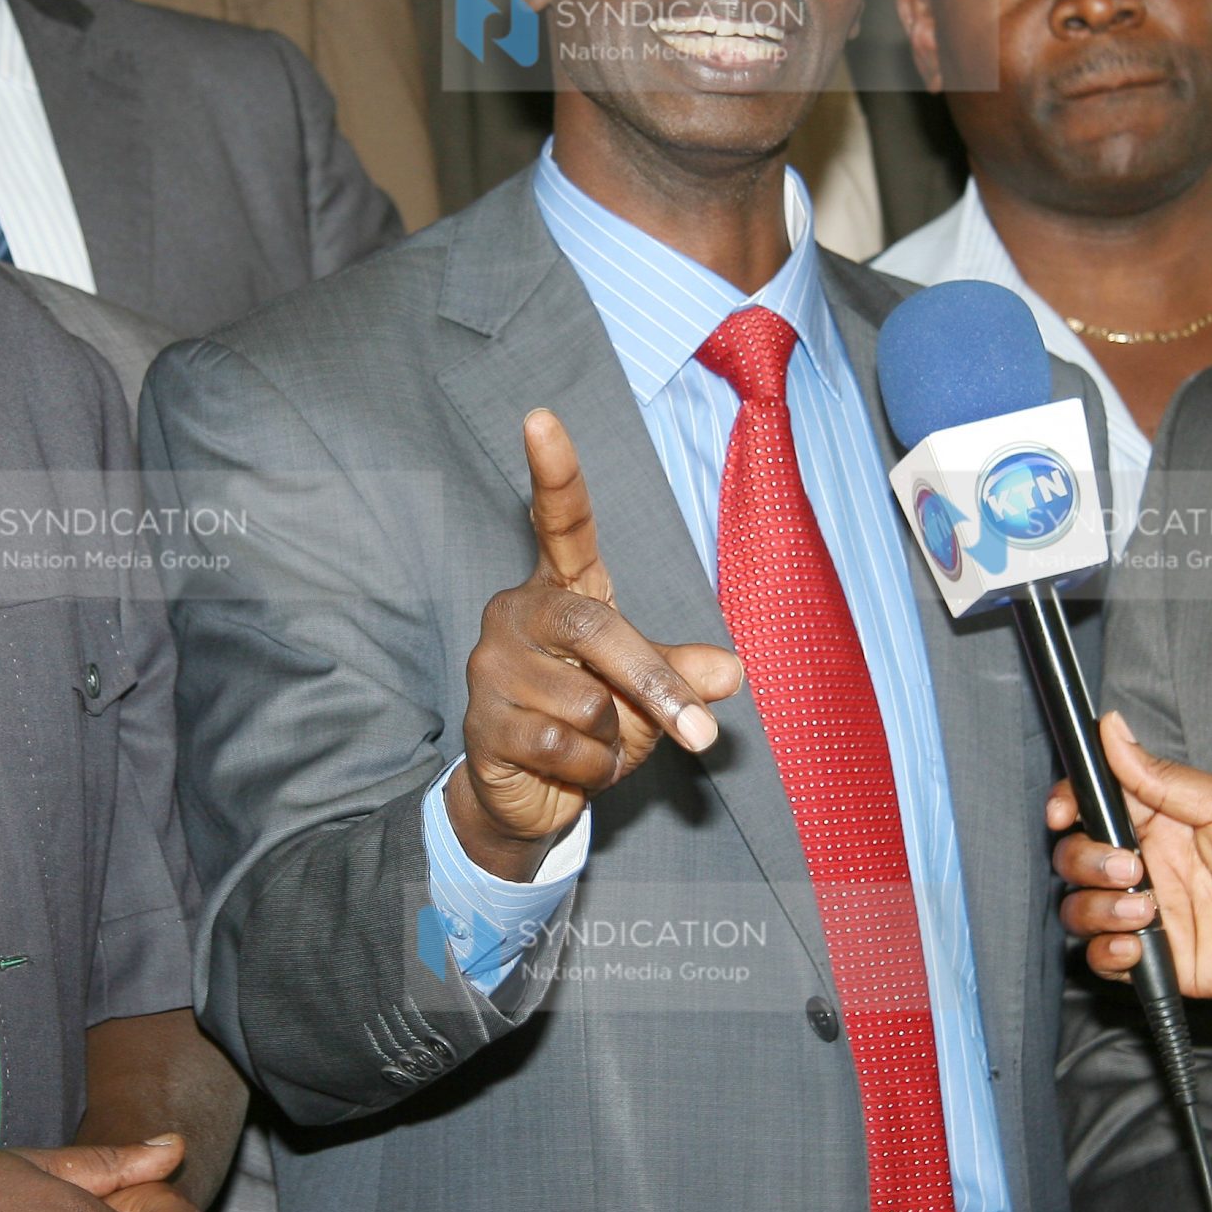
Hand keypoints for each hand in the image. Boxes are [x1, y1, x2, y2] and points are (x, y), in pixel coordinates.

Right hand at [449, 410, 744, 879]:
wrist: (534, 794)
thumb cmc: (595, 723)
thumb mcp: (649, 693)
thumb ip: (684, 674)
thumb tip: (731, 672)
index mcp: (562, 589)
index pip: (560, 522)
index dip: (554, 472)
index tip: (541, 418)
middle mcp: (518, 613)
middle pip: (598, 631)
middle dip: (655, 687)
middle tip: (701, 737)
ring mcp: (491, 664)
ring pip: (587, 701)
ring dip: (612, 740)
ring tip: (590, 743)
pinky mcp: (479, 719)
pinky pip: (562, 745)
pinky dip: (589, 768)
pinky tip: (567, 765)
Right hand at [1047, 713, 1211, 999]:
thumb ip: (1156, 774)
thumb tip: (1110, 728)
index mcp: (1159, 821)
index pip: (1090, 809)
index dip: (1067, 808)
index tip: (1064, 813)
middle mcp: (1150, 866)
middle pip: (1075, 859)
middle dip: (1085, 861)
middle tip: (1129, 867)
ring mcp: (1154, 915)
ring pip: (1082, 909)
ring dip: (1097, 908)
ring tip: (1145, 909)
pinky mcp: (1165, 961)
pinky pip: (1107, 961)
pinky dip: (1107, 953)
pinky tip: (1137, 943)